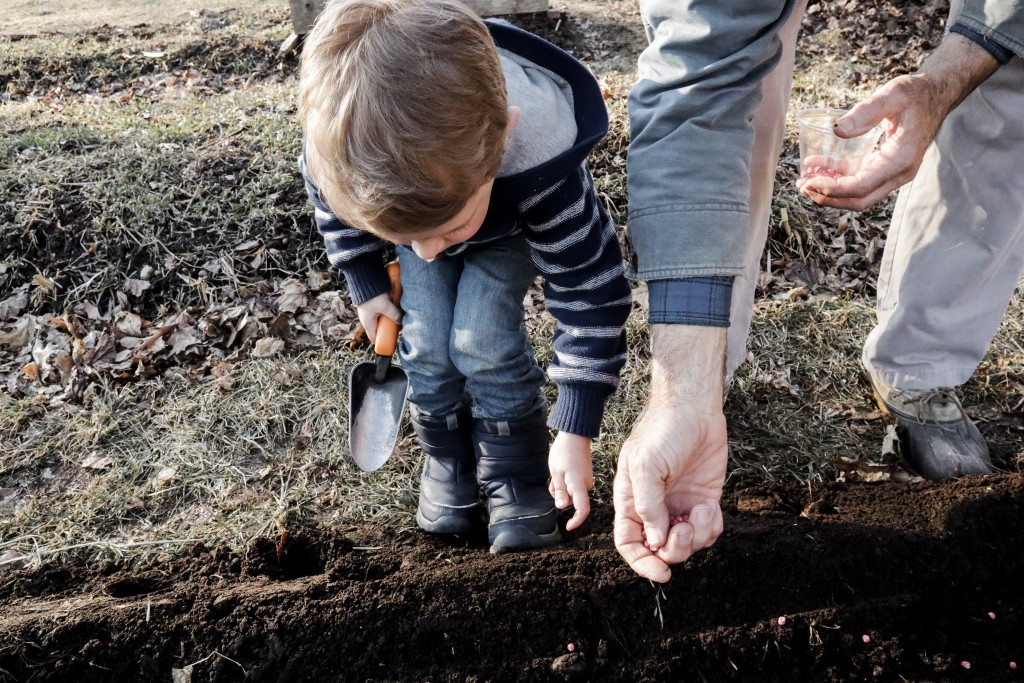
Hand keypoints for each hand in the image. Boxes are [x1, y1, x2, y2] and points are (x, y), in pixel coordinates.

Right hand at [355, 292, 401, 342]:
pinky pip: (381, 312)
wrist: (364, 280)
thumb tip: (402, 322)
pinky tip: (395, 310)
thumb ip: (394, 315)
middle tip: (398, 330)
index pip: (373, 338)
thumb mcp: (385, 307)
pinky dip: (387, 313)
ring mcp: (370, 312)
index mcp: (367, 323)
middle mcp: (367, 319)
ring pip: (380, 320)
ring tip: (398, 320)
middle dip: (388, 330)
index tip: (391, 343)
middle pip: (379, 329)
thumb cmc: (371, 296)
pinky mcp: (373, 304)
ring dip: (389, 320)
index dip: (382, 342)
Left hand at [548, 432, 593, 530]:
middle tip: (553, 481)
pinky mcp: (584, 475)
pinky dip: (565, 483)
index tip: (568, 527)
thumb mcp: (556, 472)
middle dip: (561, 496)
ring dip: (561, 488)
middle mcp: (586, 484)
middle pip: (573, 501)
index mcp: (579, 485)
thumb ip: (560, 491)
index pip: (582, 509)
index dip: (577, 521)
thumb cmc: (564, 452)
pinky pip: (573, 486)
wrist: (575, 434)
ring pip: (571, 493)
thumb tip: (562, 507)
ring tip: (556, 473)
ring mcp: (586, 480)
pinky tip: (560, 471)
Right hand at [614, 325, 727, 582]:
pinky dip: (711, 526)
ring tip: (701, 513)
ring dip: (696, 537)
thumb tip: (656, 540)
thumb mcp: (646, 466)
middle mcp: (655, 506)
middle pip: (660, 549)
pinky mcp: (704, 499)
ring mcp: (680, 504)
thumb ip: (647, 505)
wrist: (695, 407)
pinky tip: (710, 506)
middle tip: (684, 531)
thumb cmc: (663, 431)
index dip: (642, 562)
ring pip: (687, 543)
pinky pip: (708, 529)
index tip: (662, 574)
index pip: (628, 542)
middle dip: (674, 550)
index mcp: (631, 500)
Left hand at [798, 33, 998, 211]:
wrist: (936, 93)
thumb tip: (837, 130)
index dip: (832, 189)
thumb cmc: (916, 92)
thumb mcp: (893, 94)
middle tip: (801, 186)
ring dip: (830, 190)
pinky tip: (817, 166)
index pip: (861, 187)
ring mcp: (893, 173)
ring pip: (858, 194)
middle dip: (827, 197)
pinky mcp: (886, 167)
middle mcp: (899, 173)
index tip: (808, 181)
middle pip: (859, 200)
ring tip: (804, 179)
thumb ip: (866, 111)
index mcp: (901, 160)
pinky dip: (838, 177)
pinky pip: (859, 180)